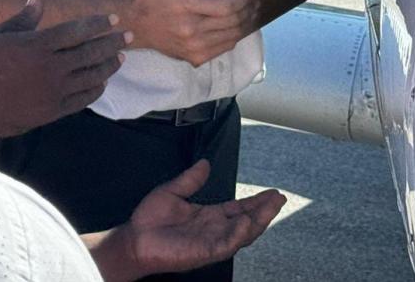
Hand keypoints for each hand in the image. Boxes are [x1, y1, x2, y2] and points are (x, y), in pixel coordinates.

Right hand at [0, 0, 127, 139]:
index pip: (76, 31)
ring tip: (120, 58)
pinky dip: (96, 89)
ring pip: (91, 76)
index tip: (112, 20)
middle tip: (127, 36)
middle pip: (90, 52)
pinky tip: (102, 82)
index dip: (97, 24)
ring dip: (108, 66)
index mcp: (36, 45)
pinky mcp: (53, 111)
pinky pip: (83, 99)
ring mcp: (53, 91)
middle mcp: (50, 68)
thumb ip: (23, 19)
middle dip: (111, 43)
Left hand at [110, 159, 284, 279]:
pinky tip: (245, 222)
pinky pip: (226, 244)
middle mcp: (214, 229)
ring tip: (271, 207)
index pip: (238, 208)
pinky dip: (237, 233)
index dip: (256, 202)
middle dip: (265, 210)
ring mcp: (212, 242)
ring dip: (258, 220)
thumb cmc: (150, 220)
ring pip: (242, 233)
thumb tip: (205, 163)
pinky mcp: (205, 252)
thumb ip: (190, 180)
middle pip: (247, 220)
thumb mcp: (172, 192)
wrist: (134, 239)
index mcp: (208, 216)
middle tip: (279, 198)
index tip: (272, 193)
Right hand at [126, 0, 258, 65]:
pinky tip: (238, 25)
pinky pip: (225, 47)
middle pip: (234, 22)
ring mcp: (195, 47)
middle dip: (250, 10)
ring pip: (233, 36)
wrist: (135, 26)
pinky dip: (236, 36)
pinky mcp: (196, 58)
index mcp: (184, 7)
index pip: (226, 6)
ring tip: (252, 11)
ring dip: (247, 23)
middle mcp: (191, 30)